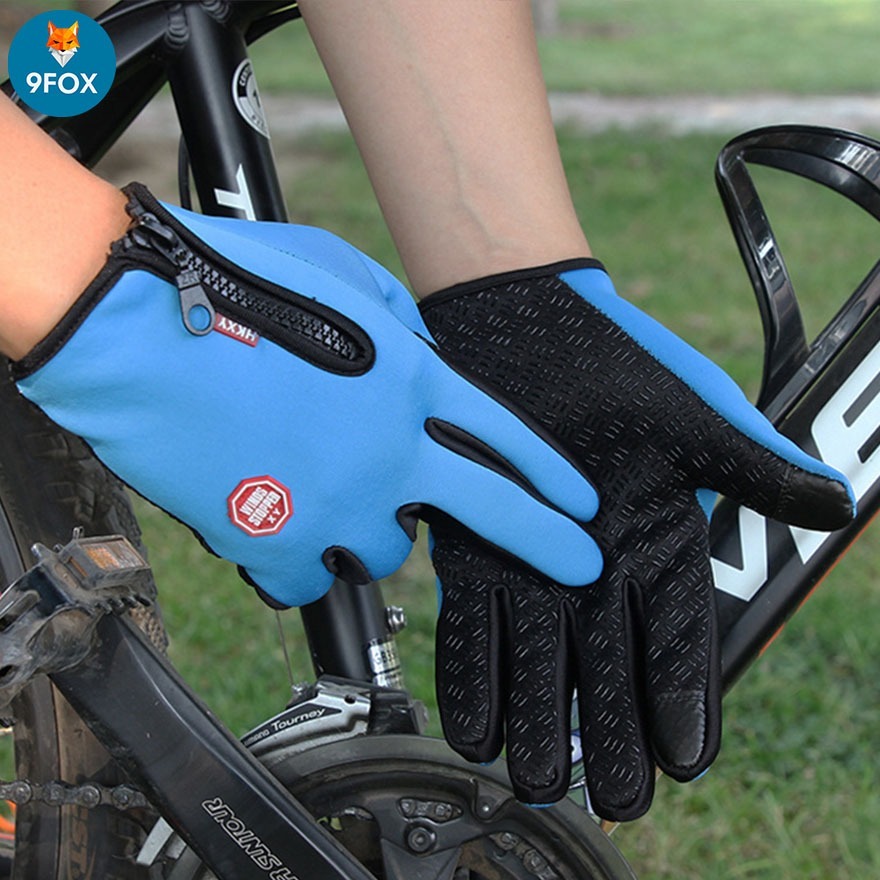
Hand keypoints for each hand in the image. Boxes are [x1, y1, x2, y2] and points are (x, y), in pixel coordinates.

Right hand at [14, 186, 602, 606]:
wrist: (136, 326)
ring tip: (335, 497)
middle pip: (487, 511)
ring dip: (373, 528)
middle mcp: (388, 449)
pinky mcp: (274, 540)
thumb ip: (399, 327)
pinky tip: (282, 528)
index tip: (579, 501)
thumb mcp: (342, 276)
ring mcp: (335, 502)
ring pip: (386, 550)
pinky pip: (308, 577)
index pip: (506, 436)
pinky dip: (301, 558)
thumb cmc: (233, 282)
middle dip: (545, 540)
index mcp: (411, 379)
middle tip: (576, 563)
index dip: (551, 471)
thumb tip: (419, 358)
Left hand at [420, 259, 854, 820]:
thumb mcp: (688, 411)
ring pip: (539, 653)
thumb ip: (749, 464)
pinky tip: (474, 721)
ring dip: (536, 715)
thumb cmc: (612, 358)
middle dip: (608, 729)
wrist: (519, 320)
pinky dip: (475, 669)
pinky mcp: (477, 544)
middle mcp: (594, 564)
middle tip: (613, 798)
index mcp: (656, 540)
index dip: (682, 695)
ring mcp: (532, 559)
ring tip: (534, 777)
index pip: (677, 634)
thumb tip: (832, 498)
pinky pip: (475, 618)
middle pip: (607, 662)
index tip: (685, 757)